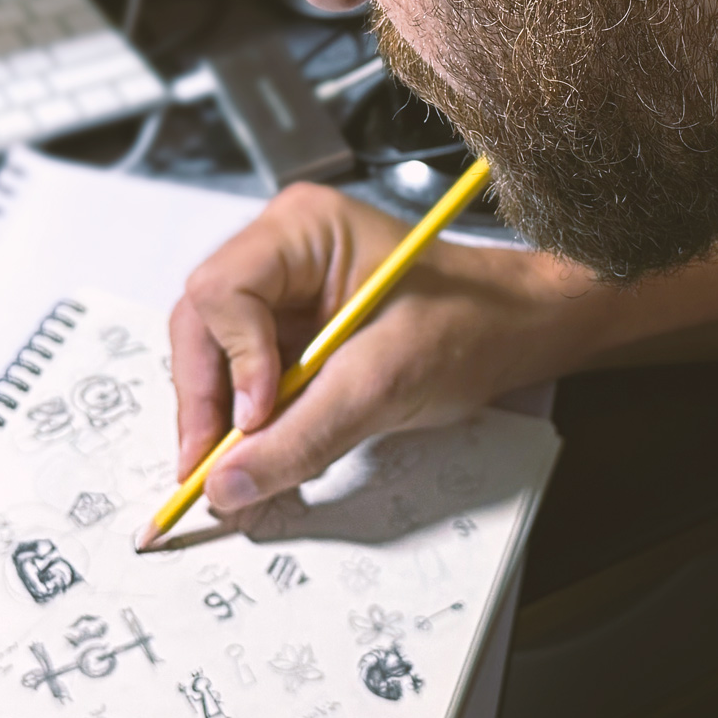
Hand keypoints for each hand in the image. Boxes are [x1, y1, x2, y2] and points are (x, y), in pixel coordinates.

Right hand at [170, 183, 596, 512]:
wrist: (516, 331)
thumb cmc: (470, 325)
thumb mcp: (385, 382)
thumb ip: (303, 435)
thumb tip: (228, 485)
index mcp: (301, 231)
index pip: (220, 292)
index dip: (229, 363)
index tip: (255, 421)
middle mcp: (280, 254)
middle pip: (202, 328)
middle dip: (207, 404)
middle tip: (212, 474)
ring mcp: (282, 293)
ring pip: (216, 359)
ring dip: (222, 422)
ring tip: (236, 477)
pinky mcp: (292, 333)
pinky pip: (247, 380)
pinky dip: (251, 426)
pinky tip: (260, 460)